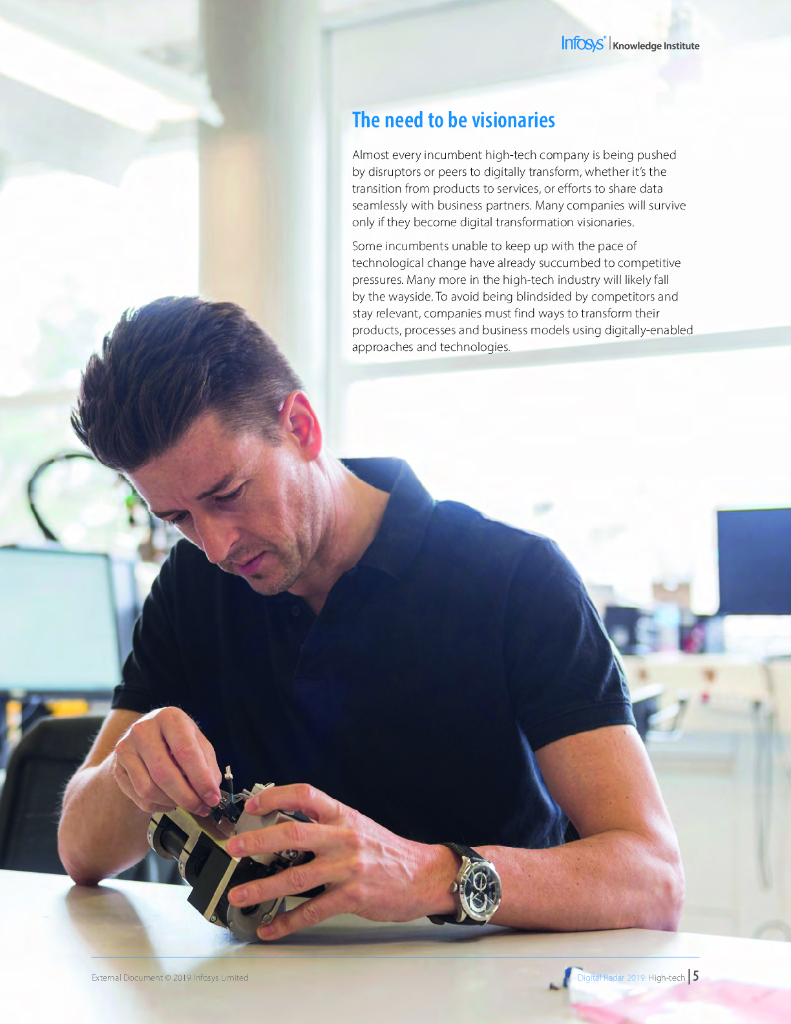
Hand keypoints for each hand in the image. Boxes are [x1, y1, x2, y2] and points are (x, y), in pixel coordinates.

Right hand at [111, 706, 221, 815]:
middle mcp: (143, 730)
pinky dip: (159, 805)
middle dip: (187, 797)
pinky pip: (139, 797)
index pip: (186, 752)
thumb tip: (212, 792)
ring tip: (185, 801)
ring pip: (149, 789)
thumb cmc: (175, 739)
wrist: (144, 737)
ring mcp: (126, 749)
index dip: (201, 779)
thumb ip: (207, 764)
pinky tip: (169, 799)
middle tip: (202, 808)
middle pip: (164, 774)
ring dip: (172, 802)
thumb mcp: (196, 741)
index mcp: (169, 718)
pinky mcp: (117, 768)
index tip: (212, 797)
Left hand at [225, 784, 456, 939]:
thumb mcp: (357, 827)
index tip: (253, 804)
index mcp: (343, 816)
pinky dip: (288, 921)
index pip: (306, 795)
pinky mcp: (352, 896)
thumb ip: (326, 827)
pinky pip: (313, 911)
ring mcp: (347, 868)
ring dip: (263, 887)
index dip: (276, 795)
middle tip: (234, 847)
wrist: (424, 875)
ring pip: (296, 876)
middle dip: (258, 841)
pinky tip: (272, 926)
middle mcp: (343, 838)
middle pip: (293, 833)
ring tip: (241, 894)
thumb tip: (284, 830)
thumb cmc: (387, 851)